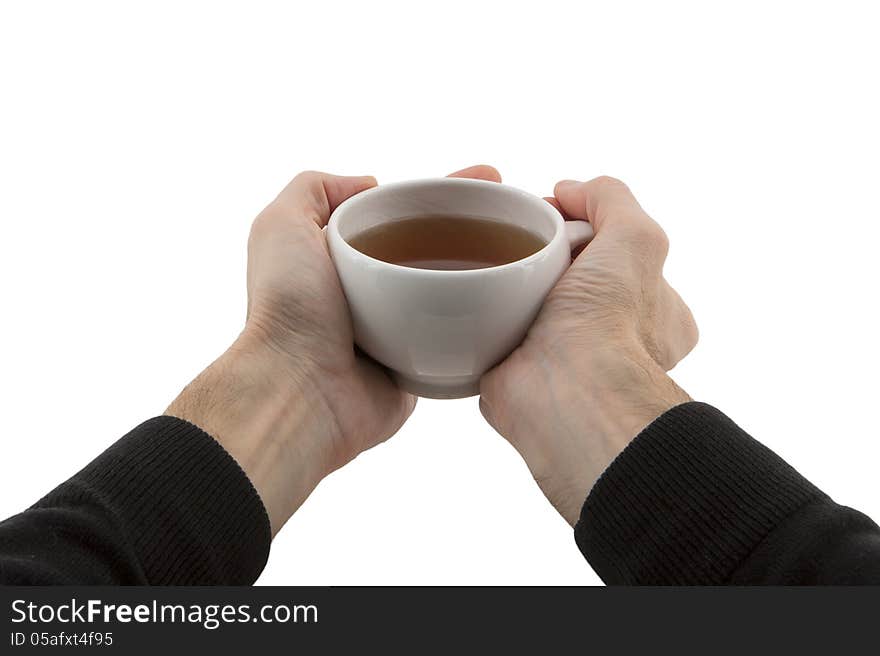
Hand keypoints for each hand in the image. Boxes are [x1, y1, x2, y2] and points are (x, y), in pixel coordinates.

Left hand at [167, 165, 501, 533]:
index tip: (486, 179)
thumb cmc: (289, 309)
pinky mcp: (425, 362)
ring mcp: (402, 326)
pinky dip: (491, 315)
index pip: (403, 211)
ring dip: (492, 266)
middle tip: (525, 207)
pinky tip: (523, 294)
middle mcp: (373, 289)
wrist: (303, 392)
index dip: (442, 191)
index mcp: (343, 256)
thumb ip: (312, 188)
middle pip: (438, 243)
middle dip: (481, 222)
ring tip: (533, 246)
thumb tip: (368, 183)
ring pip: (456, 286)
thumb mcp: (280, 225)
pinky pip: (464, 333)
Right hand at [479, 176, 697, 525]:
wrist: (562, 387)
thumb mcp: (635, 234)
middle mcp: (615, 341)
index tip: (556, 212)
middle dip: (547, 253)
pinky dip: (482, 311)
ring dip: (512, 281)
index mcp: (657, 315)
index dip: (591, 227)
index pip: (625, 257)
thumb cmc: (610, 321)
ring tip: (490, 257)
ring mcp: (566, 359)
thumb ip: (612, 198)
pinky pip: (496, 329)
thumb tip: (569, 192)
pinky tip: (471, 290)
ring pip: (534, 302)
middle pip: (574, 277)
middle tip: (519, 236)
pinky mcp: (517, 371)